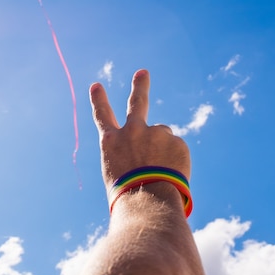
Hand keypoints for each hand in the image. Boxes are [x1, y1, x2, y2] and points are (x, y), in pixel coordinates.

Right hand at [89, 69, 190, 194]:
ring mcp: (155, 133)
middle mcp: (132, 131)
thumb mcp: (118, 175)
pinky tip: (171, 174)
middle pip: (137, 102)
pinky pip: (178, 150)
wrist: (146, 202)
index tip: (96, 85)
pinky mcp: (176, 141)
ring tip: (162, 170)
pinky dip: (177, 161)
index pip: (102, 116)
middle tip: (143, 72)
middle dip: (139, 85)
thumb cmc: (127, 197)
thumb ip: (131, 158)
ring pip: (163, 137)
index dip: (99, 100)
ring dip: (164, 149)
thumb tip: (152, 158)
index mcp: (111, 141)